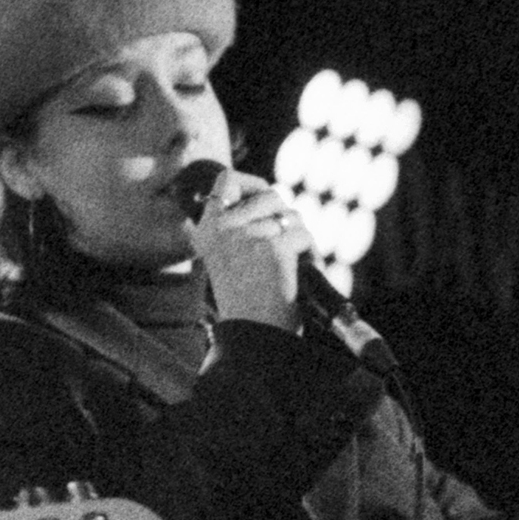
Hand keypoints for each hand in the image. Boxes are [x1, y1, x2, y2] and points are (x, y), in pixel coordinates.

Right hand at [187, 169, 312, 330]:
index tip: (265, 197)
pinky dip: (311, 255)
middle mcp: (223, 230)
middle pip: (271, 196)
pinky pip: (303, 237)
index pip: (226, 180)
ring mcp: (248, 236)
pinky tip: (303, 273)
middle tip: (289, 245)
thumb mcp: (229, 262)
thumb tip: (264, 195)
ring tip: (296, 264)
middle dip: (286, 218)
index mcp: (207, 232)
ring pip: (291, 216)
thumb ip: (236, 230)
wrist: (255, 338)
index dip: (251, 183)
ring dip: (301, 238)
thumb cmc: (247, 306)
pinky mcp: (274, 248)